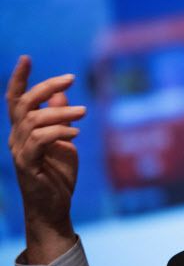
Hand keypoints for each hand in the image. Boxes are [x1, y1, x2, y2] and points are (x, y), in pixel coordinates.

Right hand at [6, 55, 86, 263]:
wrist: (54, 207)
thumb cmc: (57, 175)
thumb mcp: (63, 141)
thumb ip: (59, 118)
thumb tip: (61, 94)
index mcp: (24, 130)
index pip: (16, 99)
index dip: (19, 78)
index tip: (26, 58)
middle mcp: (16, 137)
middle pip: (24, 103)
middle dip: (46, 86)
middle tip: (72, 78)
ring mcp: (20, 151)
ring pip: (34, 119)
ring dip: (61, 112)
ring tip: (84, 112)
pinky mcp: (28, 165)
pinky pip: (39, 140)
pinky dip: (59, 132)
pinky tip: (75, 133)